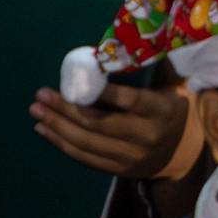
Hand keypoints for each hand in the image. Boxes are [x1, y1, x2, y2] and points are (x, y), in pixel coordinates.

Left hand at [30, 83, 192, 178]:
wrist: (181, 149)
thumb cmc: (169, 107)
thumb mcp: (170, 87)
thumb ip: (149, 70)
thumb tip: (117, 46)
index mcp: (160, 111)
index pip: (129, 100)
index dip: (103, 92)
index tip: (76, 79)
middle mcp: (145, 136)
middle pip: (98, 123)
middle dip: (66, 109)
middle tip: (42, 95)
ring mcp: (130, 157)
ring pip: (86, 142)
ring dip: (57, 126)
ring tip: (37, 111)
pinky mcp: (118, 170)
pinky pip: (85, 157)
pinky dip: (62, 143)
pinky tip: (45, 129)